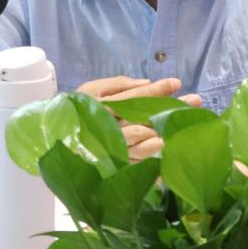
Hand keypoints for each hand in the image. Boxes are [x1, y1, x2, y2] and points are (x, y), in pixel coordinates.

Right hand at [76, 76, 202, 161]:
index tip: (176, 83)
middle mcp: (108, 128)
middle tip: (195, 101)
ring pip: (137, 144)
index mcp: (103, 106)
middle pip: (142, 118)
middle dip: (169, 110)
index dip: (155, 90)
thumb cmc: (75, 110)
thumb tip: (145, 82)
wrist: (52, 141)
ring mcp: (110, 148)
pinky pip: (134, 166)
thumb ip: (117, 86)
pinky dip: (151, 164)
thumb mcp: (90, 90)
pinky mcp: (113, 165)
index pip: (134, 96)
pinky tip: (169, 163)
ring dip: (158, 138)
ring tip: (179, 132)